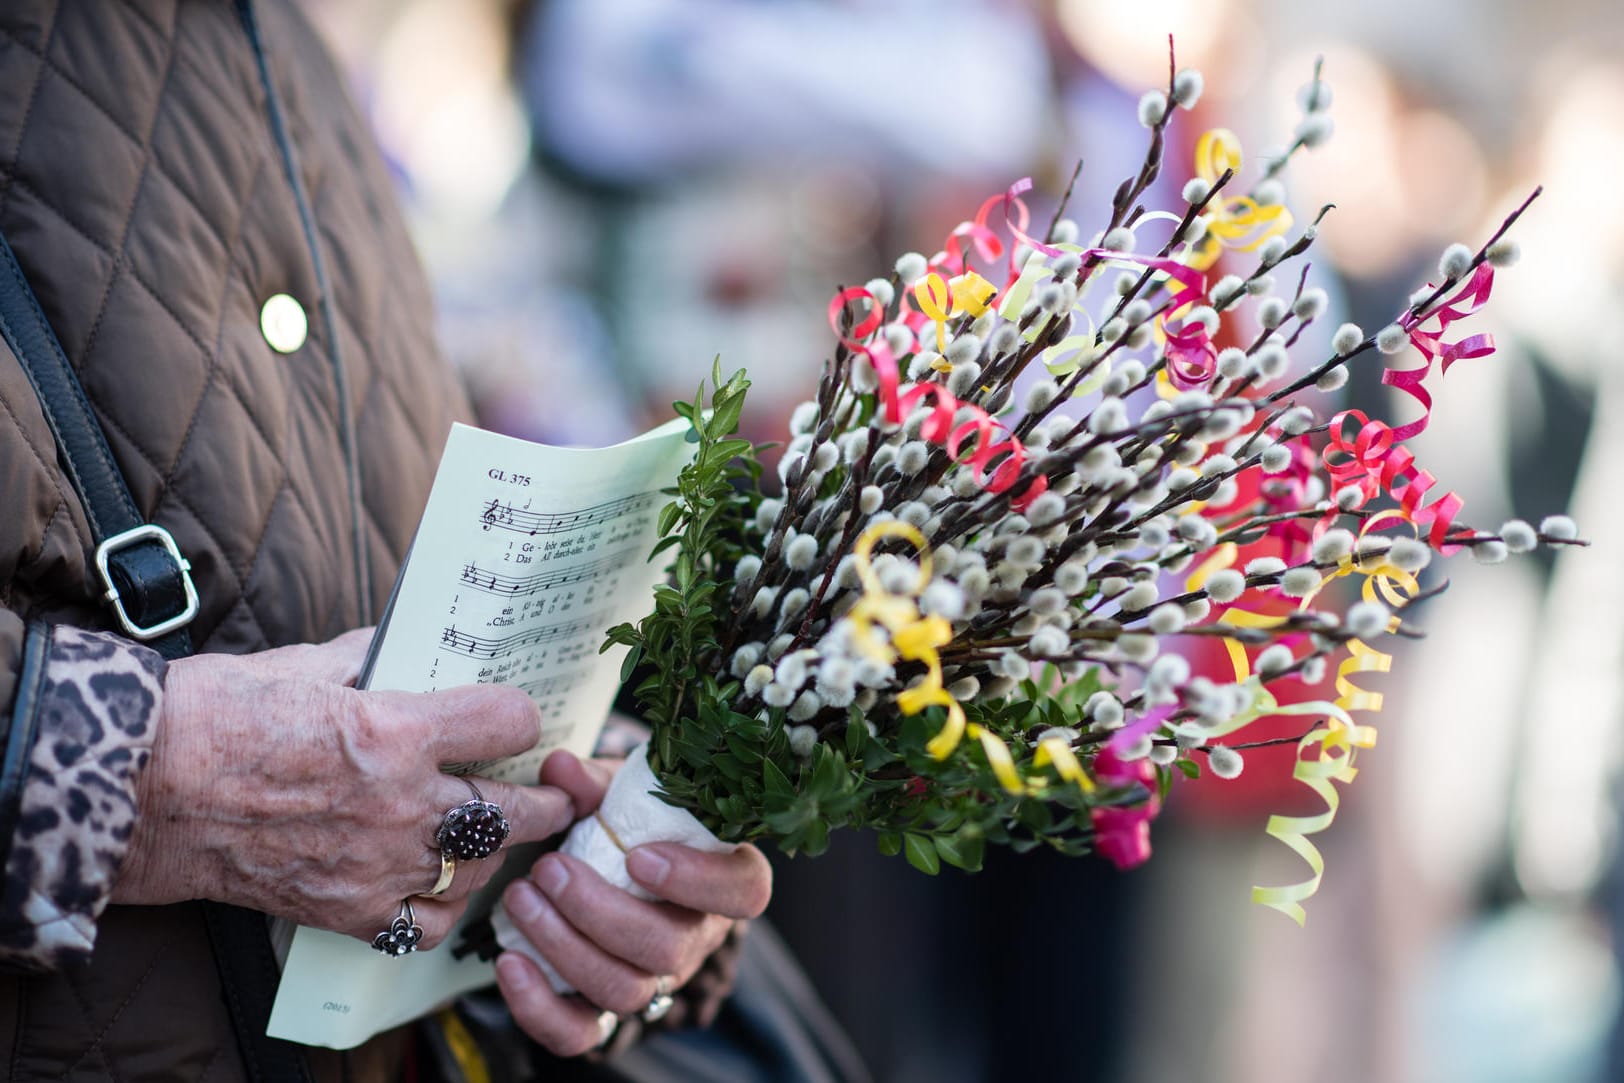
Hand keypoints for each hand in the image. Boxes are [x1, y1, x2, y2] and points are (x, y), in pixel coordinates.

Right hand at [114, 628, 575, 949]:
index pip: (509, 723)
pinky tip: (443, 884)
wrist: (141, 789)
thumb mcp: (306, 663)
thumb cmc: (215, 716)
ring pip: (479, 868)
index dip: (521, 716)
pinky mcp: (347, 910)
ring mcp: (377, 865)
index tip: (518, 719)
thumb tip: (407, 644)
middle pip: (514, 810)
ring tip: (497, 831)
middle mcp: (399, 803)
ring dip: (497, 849)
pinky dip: (445, 906)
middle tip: (557, 790)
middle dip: (546, 797)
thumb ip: (374, 658)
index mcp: (396, 730)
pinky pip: (429, 924)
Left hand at [495, 750, 772, 1055]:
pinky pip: (580, 1032)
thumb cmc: (624, 824)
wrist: (598, 862)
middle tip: (549, 869)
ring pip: (625, 990)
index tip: (639, 857)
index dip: (698, 881)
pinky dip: (540, 1006)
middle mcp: (696, 937)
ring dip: (564, 945)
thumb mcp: (617, 794)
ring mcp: (653, 981)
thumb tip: (560, 770)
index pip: (743, 893)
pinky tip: (509, 962)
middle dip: (601, 911)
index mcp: (721, 877)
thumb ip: (595, 782)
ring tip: (519, 897)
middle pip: (669, 949)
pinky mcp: (604, 1012)